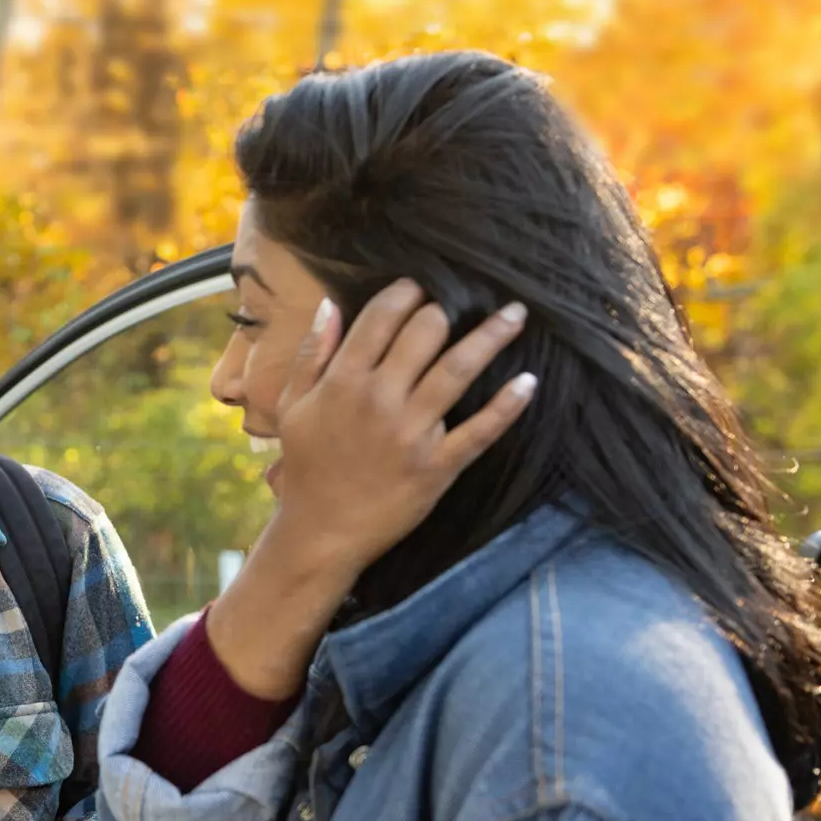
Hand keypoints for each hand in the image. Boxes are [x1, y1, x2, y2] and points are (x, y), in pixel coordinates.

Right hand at [210, 281, 533, 700]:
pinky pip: (480, 431)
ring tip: (516, 314)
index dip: (405, 292)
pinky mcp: (438, 466)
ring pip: (458, 370)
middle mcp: (380, 399)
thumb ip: (311, 354)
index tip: (419, 287)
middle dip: (444, 311)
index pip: (382, 317)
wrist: (321, 533)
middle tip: (458, 306)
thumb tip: (332, 305)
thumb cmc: (306, 467)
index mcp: (343, 381)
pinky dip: (507, 405)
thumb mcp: (292, 407)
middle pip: (425, 332)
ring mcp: (412, 432)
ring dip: (491, 337)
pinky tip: (528, 382)